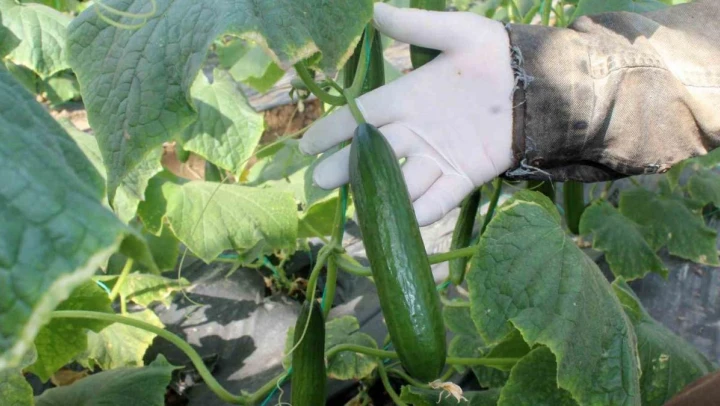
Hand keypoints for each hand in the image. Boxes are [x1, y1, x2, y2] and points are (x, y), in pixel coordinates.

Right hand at [300, 3, 514, 225]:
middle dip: (345, 167)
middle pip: (373, 154)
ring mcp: (438, 157)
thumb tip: (375, 10)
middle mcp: (416, 132)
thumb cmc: (496, 55)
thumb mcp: (458, 32)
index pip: (361, 117)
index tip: (307, 143)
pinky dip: (421, 212)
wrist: (540, 85)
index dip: (333, 130)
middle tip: (320, 179)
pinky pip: (437, 200)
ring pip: (400, 181)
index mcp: (407, 98)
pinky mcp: (463, 177)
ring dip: (380, 192)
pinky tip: (404, 220)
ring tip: (358, 202)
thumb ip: (417, 27)